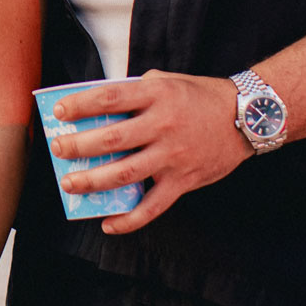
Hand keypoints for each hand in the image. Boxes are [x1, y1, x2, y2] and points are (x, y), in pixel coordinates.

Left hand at [49, 70, 247, 233]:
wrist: (247, 117)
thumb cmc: (199, 97)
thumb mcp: (167, 82)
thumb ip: (136, 92)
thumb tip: (98, 107)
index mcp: (157, 94)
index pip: (110, 98)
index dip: (80, 105)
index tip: (59, 112)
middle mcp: (164, 125)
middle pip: (112, 138)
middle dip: (79, 146)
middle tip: (58, 149)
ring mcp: (174, 155)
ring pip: (126, 173)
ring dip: (93, 182)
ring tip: (70, 184)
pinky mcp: (184, 181)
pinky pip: (153, 206)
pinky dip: (129, 220)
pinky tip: (107, 223)